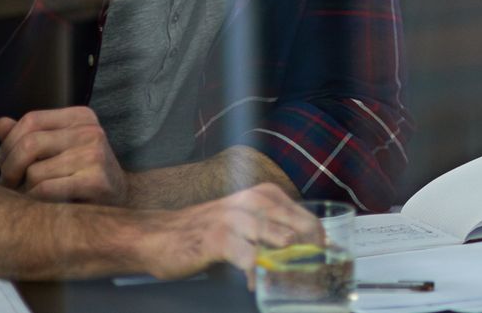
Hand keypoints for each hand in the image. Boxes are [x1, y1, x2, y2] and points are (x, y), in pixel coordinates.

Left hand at [0, 107, 128, 204]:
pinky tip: (42, 204)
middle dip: (9, 169)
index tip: (4, 164)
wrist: (118, 201)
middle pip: (29, 144)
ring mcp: (95, 155)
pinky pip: (44, 189)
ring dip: (23, 190)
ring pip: (34, 172)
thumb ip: (27, 136)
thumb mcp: (56, 149)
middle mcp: (90, 131)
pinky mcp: (95, 181)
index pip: (30, 120)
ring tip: (31, 195)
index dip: (8, 144)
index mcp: (80, 117)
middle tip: (9, 184)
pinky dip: (34, 200)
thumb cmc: (79, 175)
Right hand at [132, 184, 320, 278]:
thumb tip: (303, 255)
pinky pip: (250, 258)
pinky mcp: (218, 238)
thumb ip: (272, 233)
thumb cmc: (206, 232)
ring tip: (288, 286)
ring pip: (280, 239)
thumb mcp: (245, 223)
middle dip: (309, 258)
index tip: (322, 267)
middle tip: (309, 282)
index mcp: (266, 196)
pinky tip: (254, 284)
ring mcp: (236, 218)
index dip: (319, 246)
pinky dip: (257, 274)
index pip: (307, 219)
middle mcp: (254, 201)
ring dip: (288, 267)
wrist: (159, 235)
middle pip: (300, 229)